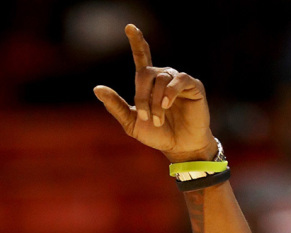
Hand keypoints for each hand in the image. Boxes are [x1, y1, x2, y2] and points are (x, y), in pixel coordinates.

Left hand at [94, 24, 216, 162]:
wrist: (179, 147)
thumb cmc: (157, 135)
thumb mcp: (131, 122)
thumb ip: (115, 106)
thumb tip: (97, 88)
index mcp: (148, 84)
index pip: (142, 57)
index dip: (137, 42)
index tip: (129, 27)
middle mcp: (163, 77)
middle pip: (146, 74)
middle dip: (142, 96)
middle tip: (144, 117)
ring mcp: (178, 81)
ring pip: (161, 80)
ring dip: (155, 102)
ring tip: (157, 120)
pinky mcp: (193, 86)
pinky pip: (179, 79)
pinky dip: (169, 92)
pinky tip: (166, 105)